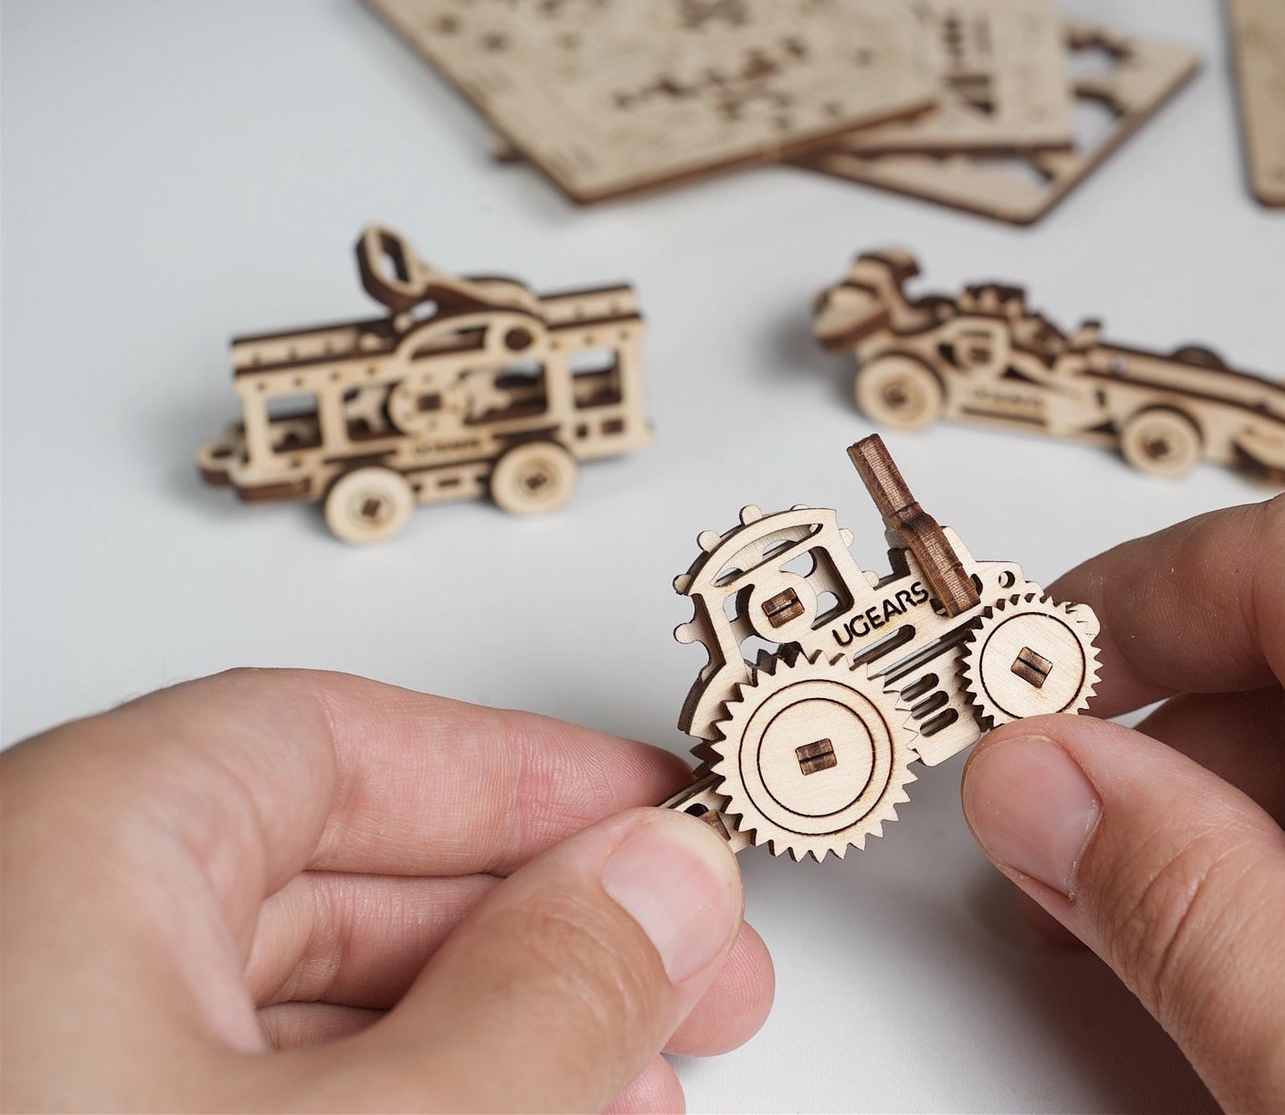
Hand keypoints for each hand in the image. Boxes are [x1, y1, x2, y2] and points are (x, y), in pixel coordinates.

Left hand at [1, 669, 772, 1111]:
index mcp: (60, 860)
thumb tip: (659, 889)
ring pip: (302, 1012)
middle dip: (545, 929)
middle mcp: (20, 940)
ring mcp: (34, 1057)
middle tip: (686, 970)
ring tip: (633, 1087)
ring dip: (496, 1033)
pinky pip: (242, 1096)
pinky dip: (401, 1105)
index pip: (329, 738)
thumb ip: (536, 1002)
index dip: (526, 775)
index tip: (656, 818)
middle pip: (332, 878)